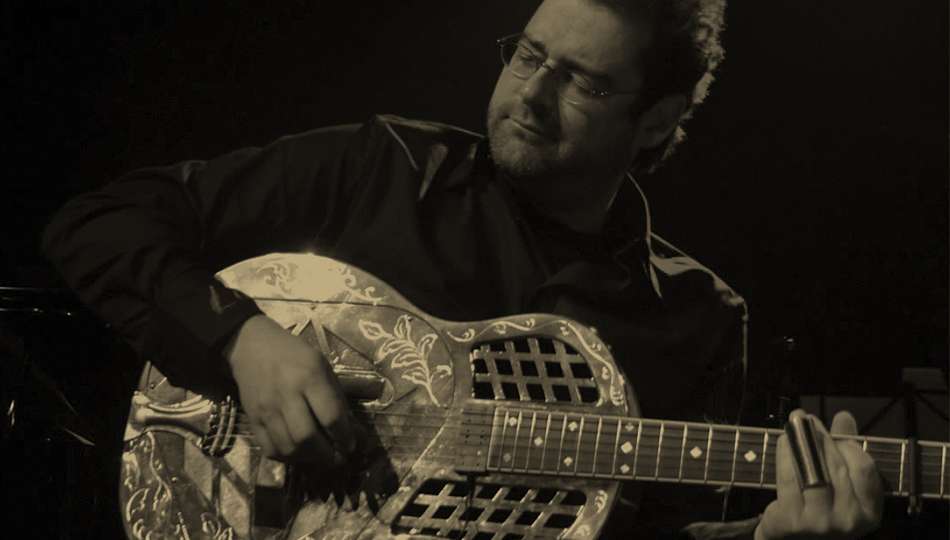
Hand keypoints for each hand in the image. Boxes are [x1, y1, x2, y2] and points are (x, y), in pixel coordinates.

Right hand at [224, 314, 354, 463]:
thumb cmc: (294, 355)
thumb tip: (355, 431)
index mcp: (309, 377)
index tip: (351, 445)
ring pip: (288, 448)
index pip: (331, 416)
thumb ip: (337, 398)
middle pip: (307, 437)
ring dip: (309, 460)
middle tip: (337, 457)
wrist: (252, 346)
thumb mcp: (322, 366)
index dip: (344, 437)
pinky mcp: (252, 419)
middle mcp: (287, 394)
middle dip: (327, 455)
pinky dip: (287, 458)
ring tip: (320, 457)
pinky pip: (270, 449)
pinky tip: (299, 453)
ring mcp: (266, 409)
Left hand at [755, 409, 882, 538]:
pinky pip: (789, 478)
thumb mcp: (839, 486)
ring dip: (801, 443)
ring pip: (813, 470)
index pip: (864, 468)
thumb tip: (844, 416)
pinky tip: (783, 442)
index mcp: (869, 514)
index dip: (847, 444)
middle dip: (820, 437)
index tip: (832, 429)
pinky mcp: (792, 521)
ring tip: (793, 427)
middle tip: (805, 418)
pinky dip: (785, 455)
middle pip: (837, 467)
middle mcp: (849, 521)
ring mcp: (820, 523)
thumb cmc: (818, 511)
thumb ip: (844, 451)